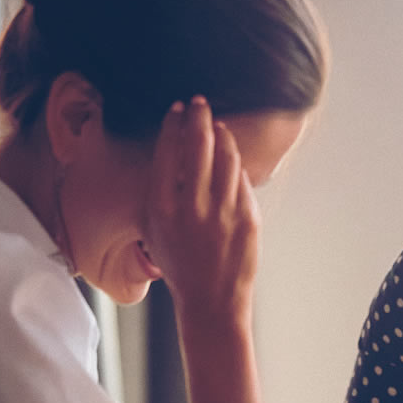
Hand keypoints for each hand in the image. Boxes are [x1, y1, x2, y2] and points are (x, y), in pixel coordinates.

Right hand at [145, 97, 259, 317]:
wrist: (211, 299)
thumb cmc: (178, 262)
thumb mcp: (153, 230)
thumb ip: (157, 191)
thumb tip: (168, 149)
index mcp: (162, 208)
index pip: (167, 151)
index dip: (173, 124)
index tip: (177, 109)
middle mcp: (193, 207)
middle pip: (198, 144)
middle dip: (199, 116)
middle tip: (200, 103)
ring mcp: (224, 212)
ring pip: (226, 157)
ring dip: (222, 135)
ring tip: (217, 125)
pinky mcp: (248, 218)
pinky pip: (243, 179)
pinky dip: (236, 163)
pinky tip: (230, 154)